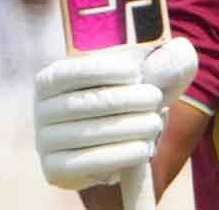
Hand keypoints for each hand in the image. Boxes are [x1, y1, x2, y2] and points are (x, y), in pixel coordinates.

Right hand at [34, 38, 197, 190]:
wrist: (119, 139)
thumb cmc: (133, 95)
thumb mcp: (150, 71)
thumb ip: (166, 57)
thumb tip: (177, 49)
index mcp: (53, 78)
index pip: (71, 71)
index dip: (102, 70)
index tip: (135, 72)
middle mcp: (41, 109)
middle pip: (85, 103)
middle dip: (125, 100)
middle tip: (155, 98)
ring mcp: (44, 141)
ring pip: (88, 134)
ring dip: (127, 128)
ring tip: (155, 123)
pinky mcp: (55, 169)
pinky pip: (85, 163)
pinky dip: (118, 155)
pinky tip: (143, 149)